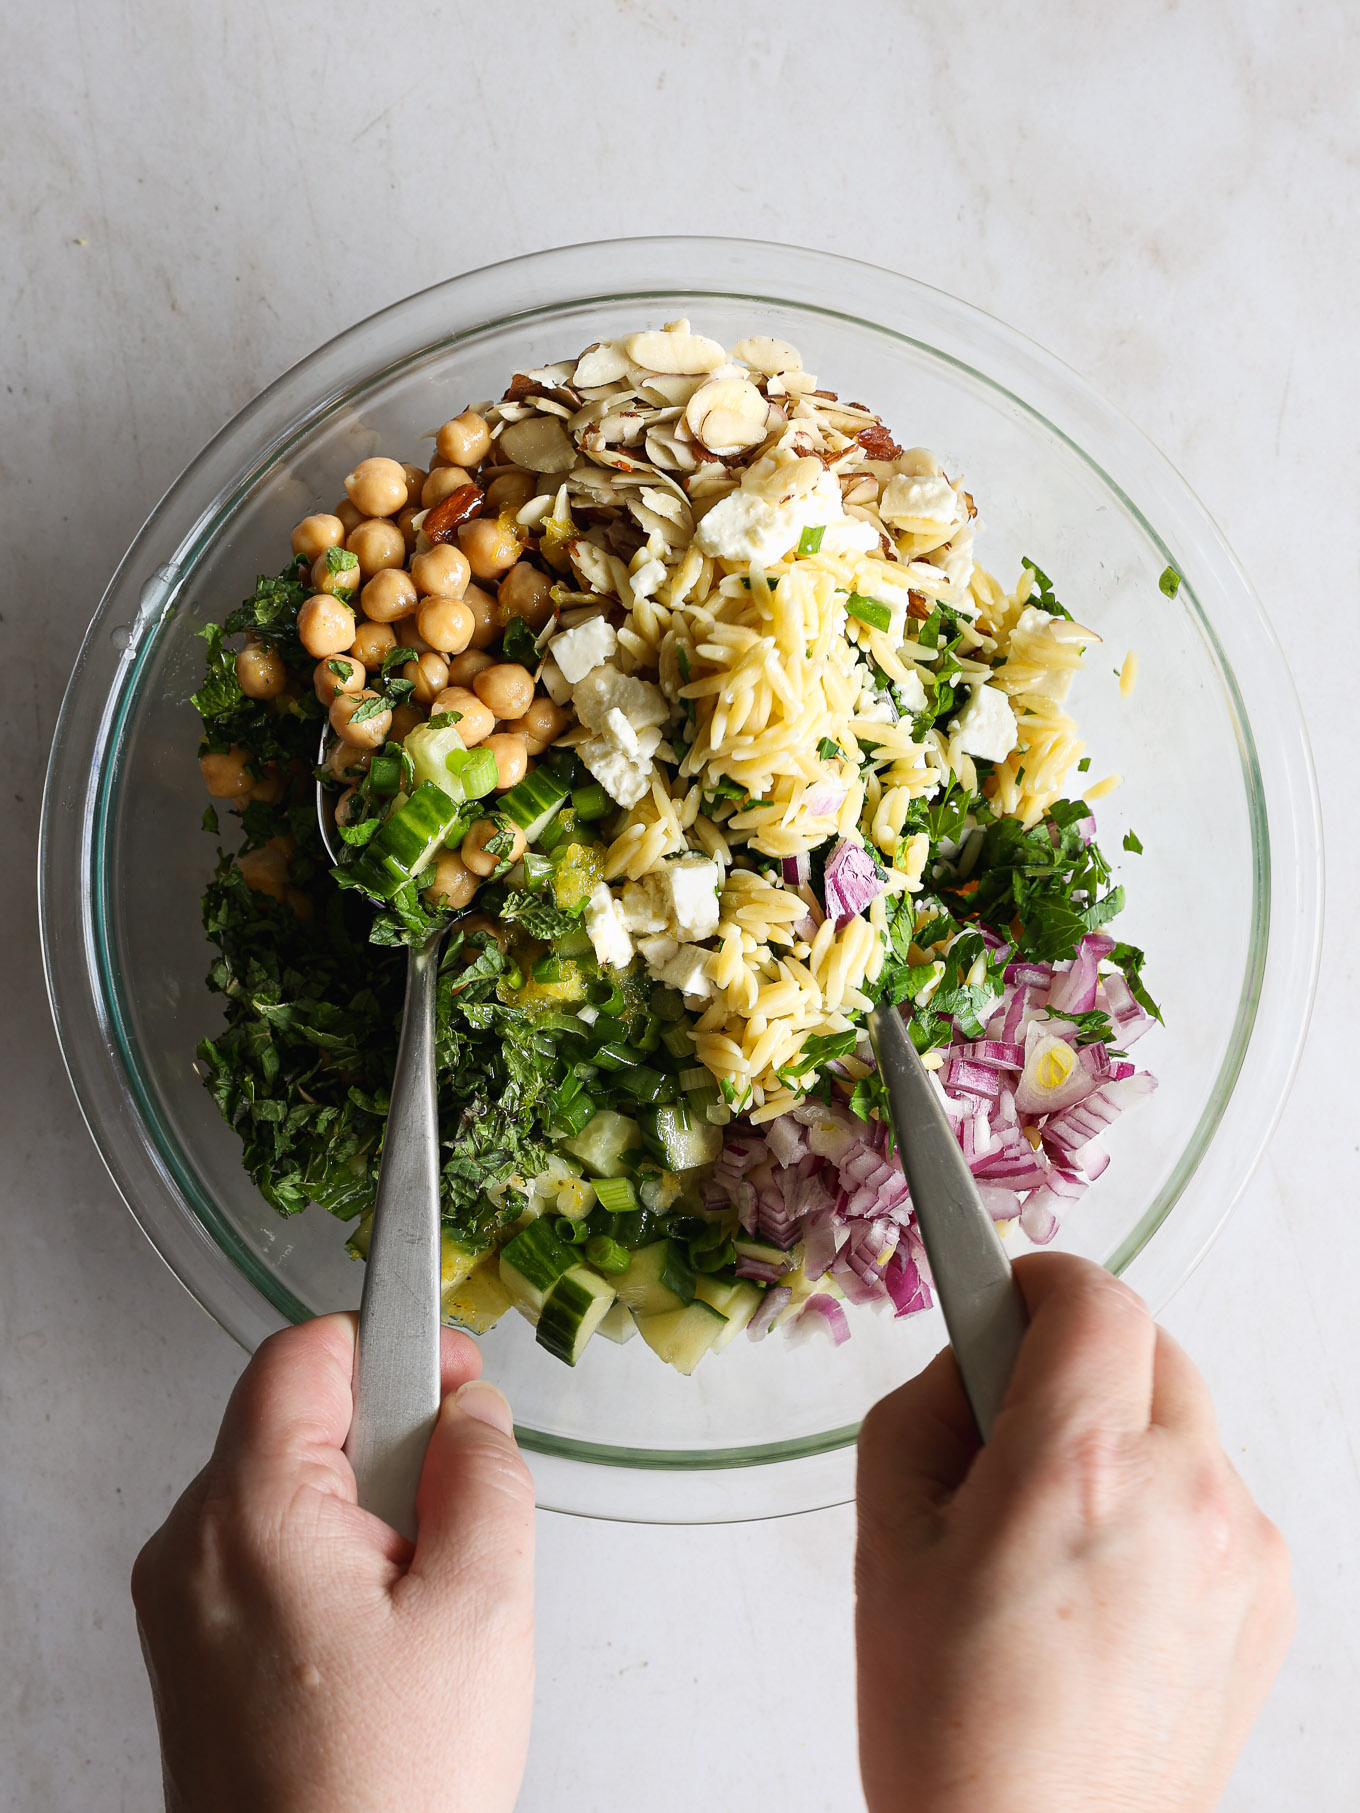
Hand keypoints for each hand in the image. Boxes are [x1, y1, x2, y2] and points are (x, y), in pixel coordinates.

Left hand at [132, 1315, 534, 1812]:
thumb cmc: (383, 1794)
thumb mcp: (481, 1606)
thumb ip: (484, 1475)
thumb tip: (474, 1413)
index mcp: (249, 1515)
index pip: (305, 1352)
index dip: (395, 1344)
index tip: (457, 1379)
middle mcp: (191, 1547)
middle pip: (295, 1414)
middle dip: (391, 1436)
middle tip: (457, 1506)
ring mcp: (181, 1600)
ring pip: (286, 1482)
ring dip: (367, 1502)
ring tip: (421, 1593)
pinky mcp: (190, 1646)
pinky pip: (265, 1549)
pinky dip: (332, 1556)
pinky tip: (383, 1630)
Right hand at [855, 1254, 1293, 1812]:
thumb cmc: (953, 1728)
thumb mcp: (884, 1536)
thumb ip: (927, 1407)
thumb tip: (976, 1361)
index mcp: (1080, 1467)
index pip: (1091, 1298)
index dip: (1037, 1282)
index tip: (1004, 1297)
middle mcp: (1185, 1496)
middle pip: (1148, 1345)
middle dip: (1076, 1357)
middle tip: (1011, 1426)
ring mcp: (1242, 1552)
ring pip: (1184, 1420)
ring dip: (1123, 1431)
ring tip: (1055, 1530)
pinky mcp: (1269, 1601)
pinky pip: (1215, 1496)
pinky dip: (1164, 1502)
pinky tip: (1103, 1583)